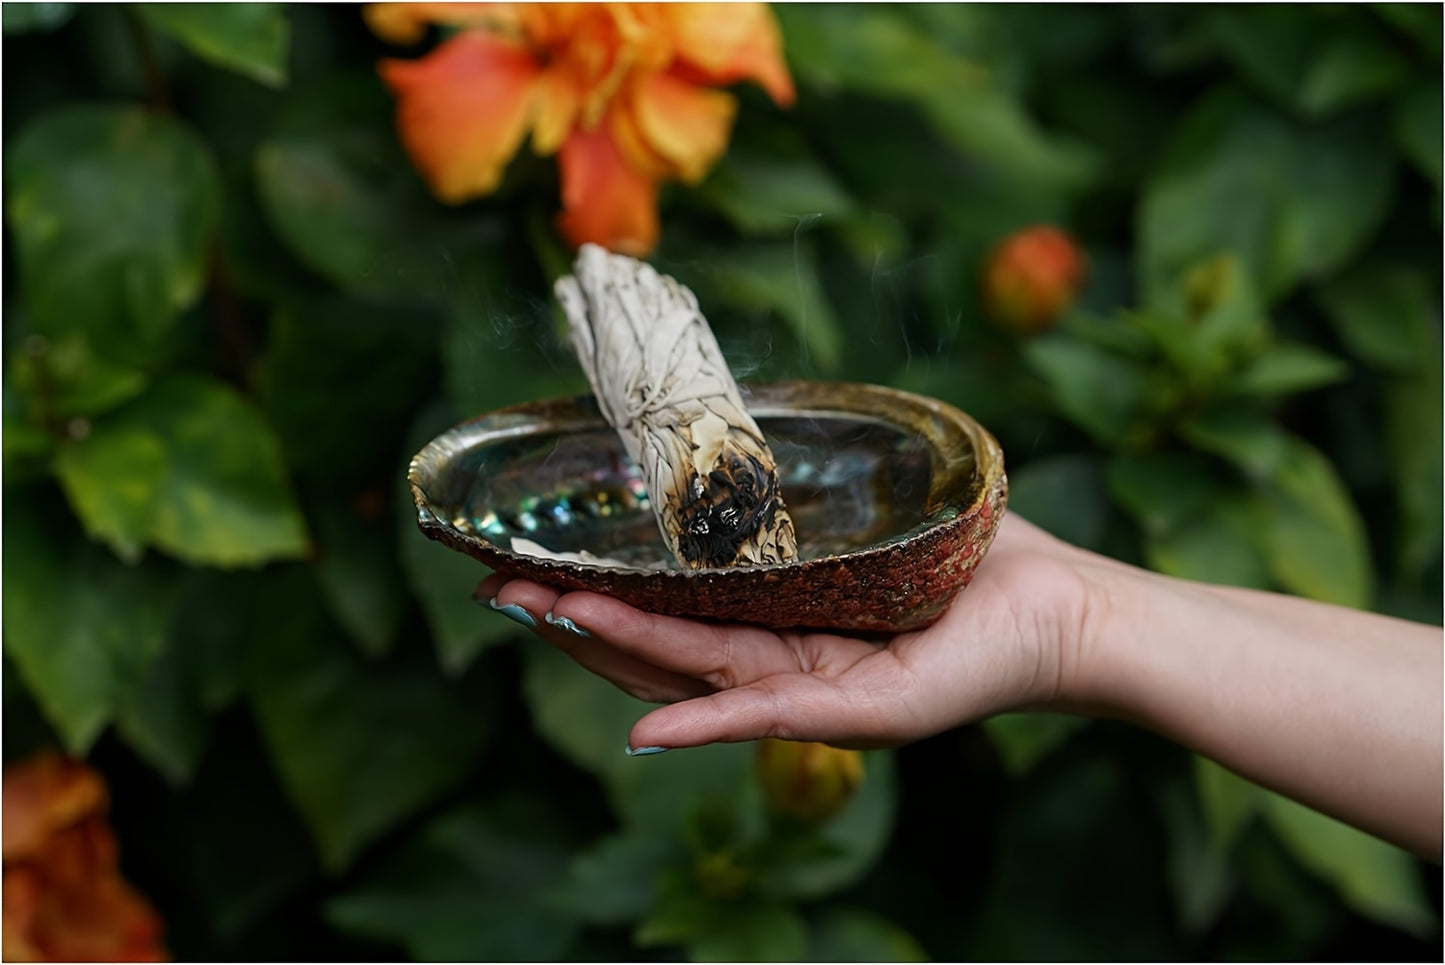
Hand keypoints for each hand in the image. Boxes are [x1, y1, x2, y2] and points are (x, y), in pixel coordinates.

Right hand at [476, 514, 1097, 750]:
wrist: (1065, 603)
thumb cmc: (973, 556)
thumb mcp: (869, 515)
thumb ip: (807, 490)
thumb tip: (744, 420)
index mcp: (779, 620)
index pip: (670, 612)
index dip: (597, 589)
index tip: (525, 563)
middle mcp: (785, 664)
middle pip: (661, 646)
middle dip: (575, 616)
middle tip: (497, 586)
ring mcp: (819, 695)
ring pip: (697, 674)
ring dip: (614, 649)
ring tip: (540, 611)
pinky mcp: (864, 711)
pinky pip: (774, 716)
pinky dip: (706, 727)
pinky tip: (645, 730)